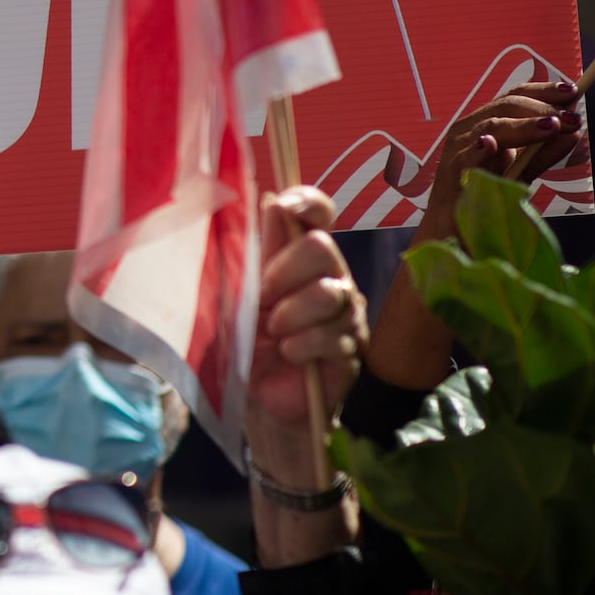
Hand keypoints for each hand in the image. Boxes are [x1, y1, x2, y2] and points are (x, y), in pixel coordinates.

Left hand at [246, 186, 364, 476]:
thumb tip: (268, 199)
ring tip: (273, 330)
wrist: (258, 395)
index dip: (309, 202)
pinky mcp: (352, 349)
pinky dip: (300, 344)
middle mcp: (332, 277)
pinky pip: (332, 335)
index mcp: (302, 257)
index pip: (320, 214)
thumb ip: (257, 251)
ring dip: (290, 313)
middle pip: (322, 248)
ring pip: (329, 292)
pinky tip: (288, 352)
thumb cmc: (246, 338)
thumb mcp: (242, 291)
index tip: (287, 207)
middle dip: (284, 272)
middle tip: (263, 298)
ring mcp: (347, 313)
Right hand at [417, 80, 582, 238]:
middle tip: (572, 118)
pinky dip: (478, 149)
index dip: (542, 91)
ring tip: (550, 126)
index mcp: (486, 125)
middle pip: (505, 107)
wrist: (451, 229)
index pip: (514, 97)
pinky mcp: (450, 174)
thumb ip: (545, 152)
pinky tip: (489, 144)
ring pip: (491, 128)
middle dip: (542, 109)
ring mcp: (457, 150)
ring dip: (524, 126)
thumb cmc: (483, 195)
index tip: (572, 90)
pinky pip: (465, 158)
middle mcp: (470, 130)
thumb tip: (574, 131)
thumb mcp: (522, 170)